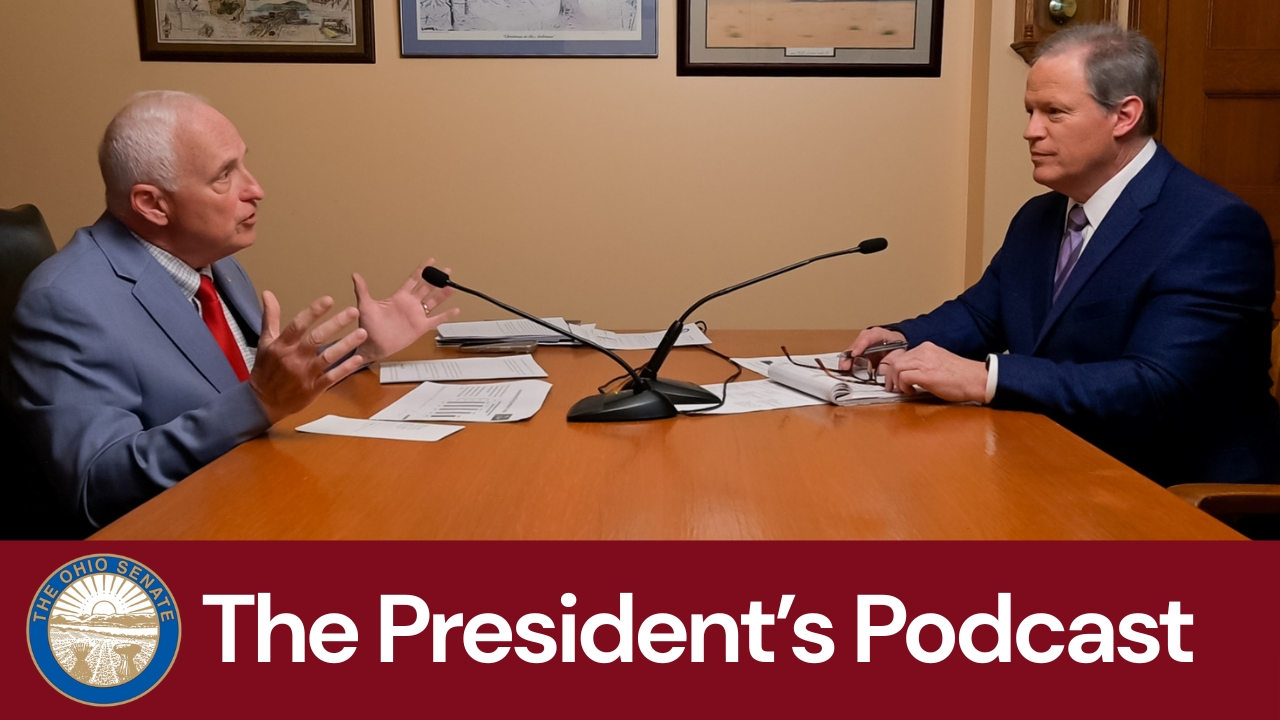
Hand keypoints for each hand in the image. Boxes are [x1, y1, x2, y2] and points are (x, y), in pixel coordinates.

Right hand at [250, 291, 366, 424]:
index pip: (298, 325)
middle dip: (336, 324)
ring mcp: (305, 374)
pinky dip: (345, 368)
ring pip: (328, 357)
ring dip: (346, 345)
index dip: (313, 311)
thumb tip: (268, 293)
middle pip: (317, 339)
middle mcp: (294, 358)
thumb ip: (270, 317)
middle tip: (354, 311)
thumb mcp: (265, 342)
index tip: (329, 299)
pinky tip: (358, 358)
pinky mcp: (313, 389)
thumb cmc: (266, 369)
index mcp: (282, 346)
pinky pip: (332, 377)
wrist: (263, 402)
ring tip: (362, 332)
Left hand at [353, 261, 459, 363]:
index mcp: (399, 297)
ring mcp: (417, 315)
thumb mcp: (365, 305)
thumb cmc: (368, 327)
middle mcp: (410, 304)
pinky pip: (436, 320)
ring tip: (452, 286)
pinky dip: (447, 316)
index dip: (422, 270)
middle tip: (446, 271)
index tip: (430, 262)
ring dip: (443, 295)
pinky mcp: (420, 327)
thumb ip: (362, 290)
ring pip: (434, 302)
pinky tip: (455, 310)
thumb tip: (355, 275)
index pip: (413, 280)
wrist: (373, 345)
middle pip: (427, 288)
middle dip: (437, 279)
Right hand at [839, 327, 906, 370]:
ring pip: (850, 350)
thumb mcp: (898, 350)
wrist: (895, 342)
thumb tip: (882, 371)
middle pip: (855, 344)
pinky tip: (846, 370)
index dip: (860, 345)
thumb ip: (891, 359)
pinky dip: (847, 363)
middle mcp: (866, 337)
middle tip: (845, 365)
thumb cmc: (896, 344)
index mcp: (878, 333)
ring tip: (844, 369)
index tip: (855, 354)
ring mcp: (860, 343)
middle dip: (849, 355)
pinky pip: (850, 356)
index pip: (868, 337)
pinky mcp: (857, 351)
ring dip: (846, 360)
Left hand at [878, 341, 987, 402]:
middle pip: (895, 360)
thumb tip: (908, 374)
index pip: (900, 354)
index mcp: (927, 348)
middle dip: (890, 376)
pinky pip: (903, 377)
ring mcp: (924, 362)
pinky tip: (911, 392)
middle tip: (893, 387)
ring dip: (895, 381)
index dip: (893, 368)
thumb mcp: (939, 363)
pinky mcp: (926, 374)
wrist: (977, 380)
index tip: (893, 378)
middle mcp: (924, 351)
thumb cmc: (961, 376)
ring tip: (902, 390)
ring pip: (896, 367)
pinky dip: (903, 386)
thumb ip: (923, 364)